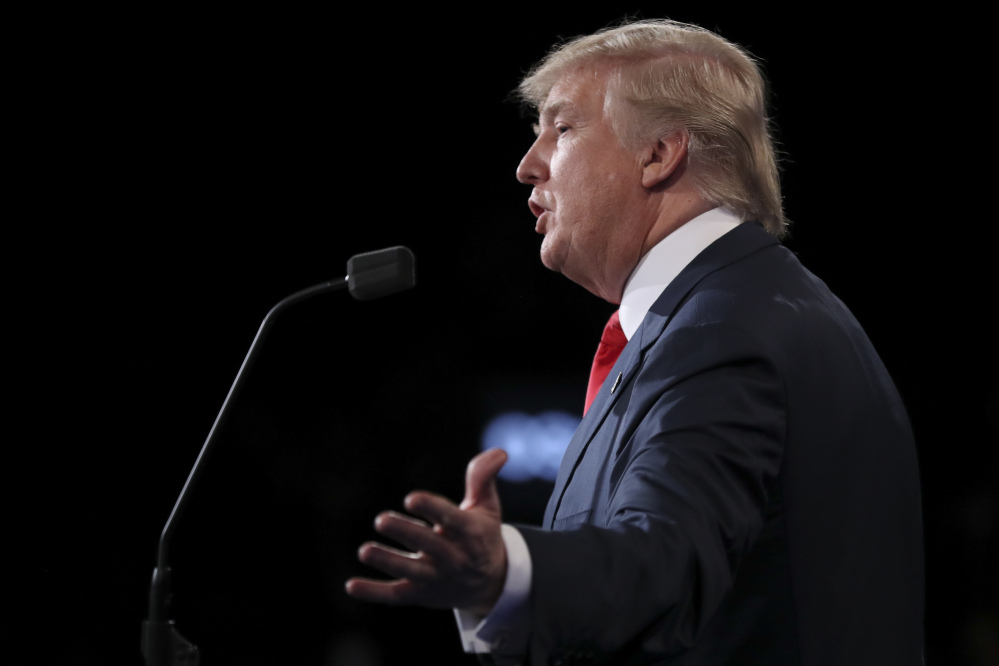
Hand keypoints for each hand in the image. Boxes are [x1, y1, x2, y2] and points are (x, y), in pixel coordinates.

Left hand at [345, 448, 508, 614]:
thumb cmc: (482, 536)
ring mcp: (436, 578)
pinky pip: (396, 595)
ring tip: (365, 551)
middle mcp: (453, 556)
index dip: (431, 508)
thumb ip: (483, 478)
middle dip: (405, 533)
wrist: (490, 584)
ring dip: (388, 562)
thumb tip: (499, 452)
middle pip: (427, 545)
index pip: (450, 519)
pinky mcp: (421, 594)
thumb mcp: (487, 507)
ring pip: (410, 571)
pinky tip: (352, 585)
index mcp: (469, 532)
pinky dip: (374, 592)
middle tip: (381, 520)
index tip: (411, 498)